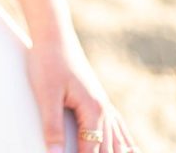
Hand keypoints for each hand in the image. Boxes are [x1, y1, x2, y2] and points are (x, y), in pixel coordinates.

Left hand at [25, 29, 141, 152]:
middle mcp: (104, 110)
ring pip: (119, 142)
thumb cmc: (47, 62)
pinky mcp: (99, 100)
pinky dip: (126, 144)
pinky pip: (119, 128)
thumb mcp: (46, 95)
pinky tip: (129, 150)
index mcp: (93, 111)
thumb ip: (52, 127)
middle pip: (110, 151)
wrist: (54, 34)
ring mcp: (104, 105)